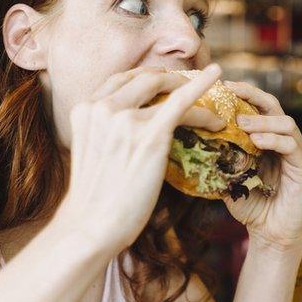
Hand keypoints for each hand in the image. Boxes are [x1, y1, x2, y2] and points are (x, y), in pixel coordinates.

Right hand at [54, 65, 224, 254]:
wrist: (92, 226)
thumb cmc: (94, 198)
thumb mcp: (91, 151)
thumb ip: (105, 130)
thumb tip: (129, 128)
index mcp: (85, 109)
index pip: (121, 80)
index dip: (146, 78)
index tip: (163, 81)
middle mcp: (103, 107)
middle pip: (144, 78)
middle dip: (170, 79)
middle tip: (188, 86)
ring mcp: (126, 119)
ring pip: (167, 90)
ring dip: (191, 89)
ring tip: (210, 97)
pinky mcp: (151, 134)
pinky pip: (183, 102)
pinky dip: (202, 87)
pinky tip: (216, 75)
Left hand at [223, 81, 301, 250]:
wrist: (269, 233)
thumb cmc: (250, 204)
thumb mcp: (229, 177)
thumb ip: (220, 158)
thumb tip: (193, 141)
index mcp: (268, 138)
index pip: (258, 106)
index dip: (243, 94)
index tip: (222, 86)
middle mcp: (285, 140)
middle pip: (273, 105)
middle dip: (252, 96)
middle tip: (231, 92)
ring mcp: (297, 152)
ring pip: (285, 122)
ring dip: (261, 120)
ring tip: (240, 123)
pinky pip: (291, 146)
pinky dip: (273, 140)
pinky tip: (256, 141)